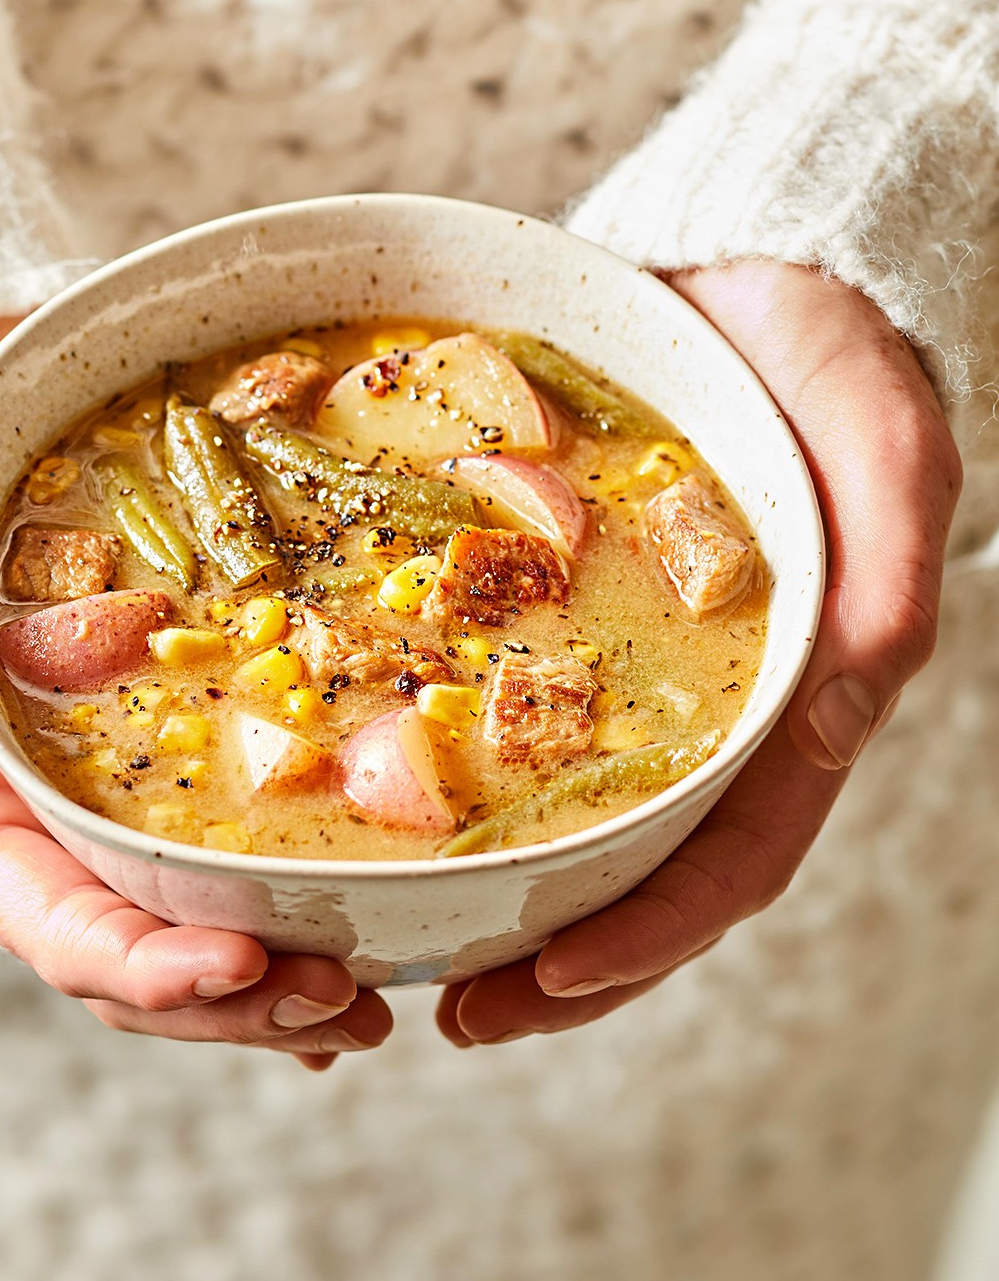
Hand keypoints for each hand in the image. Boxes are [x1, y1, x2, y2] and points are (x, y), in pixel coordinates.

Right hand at [0, 325, 391, 1067]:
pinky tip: (346, 948)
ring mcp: (90, 824)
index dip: (149, 967)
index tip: (243, 962)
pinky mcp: (141, 790)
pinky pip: (211, 879)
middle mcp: (27, 842)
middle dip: (236, 999)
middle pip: (134, 964)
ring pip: (179, 941)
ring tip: (364, 994)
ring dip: (270, 985)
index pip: (56, 928)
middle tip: (346, 998)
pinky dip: (276, 928)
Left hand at [437, 260, 960, 1047]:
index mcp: (801, 694)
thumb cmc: (837, 357)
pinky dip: (472, 776)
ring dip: (511, 897)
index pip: (735, 854)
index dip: (650, 929)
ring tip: (412, 947)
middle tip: (453, 1008)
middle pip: (647, 870)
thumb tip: (836, 722)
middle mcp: (722, 706)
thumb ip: (882, 579)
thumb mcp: (884, 449)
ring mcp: (649, 668)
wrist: (757, 273)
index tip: (550, 977)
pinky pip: (527, 712)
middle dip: (562, 960)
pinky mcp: (578, 612)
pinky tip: (396, 797)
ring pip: (585, 819)